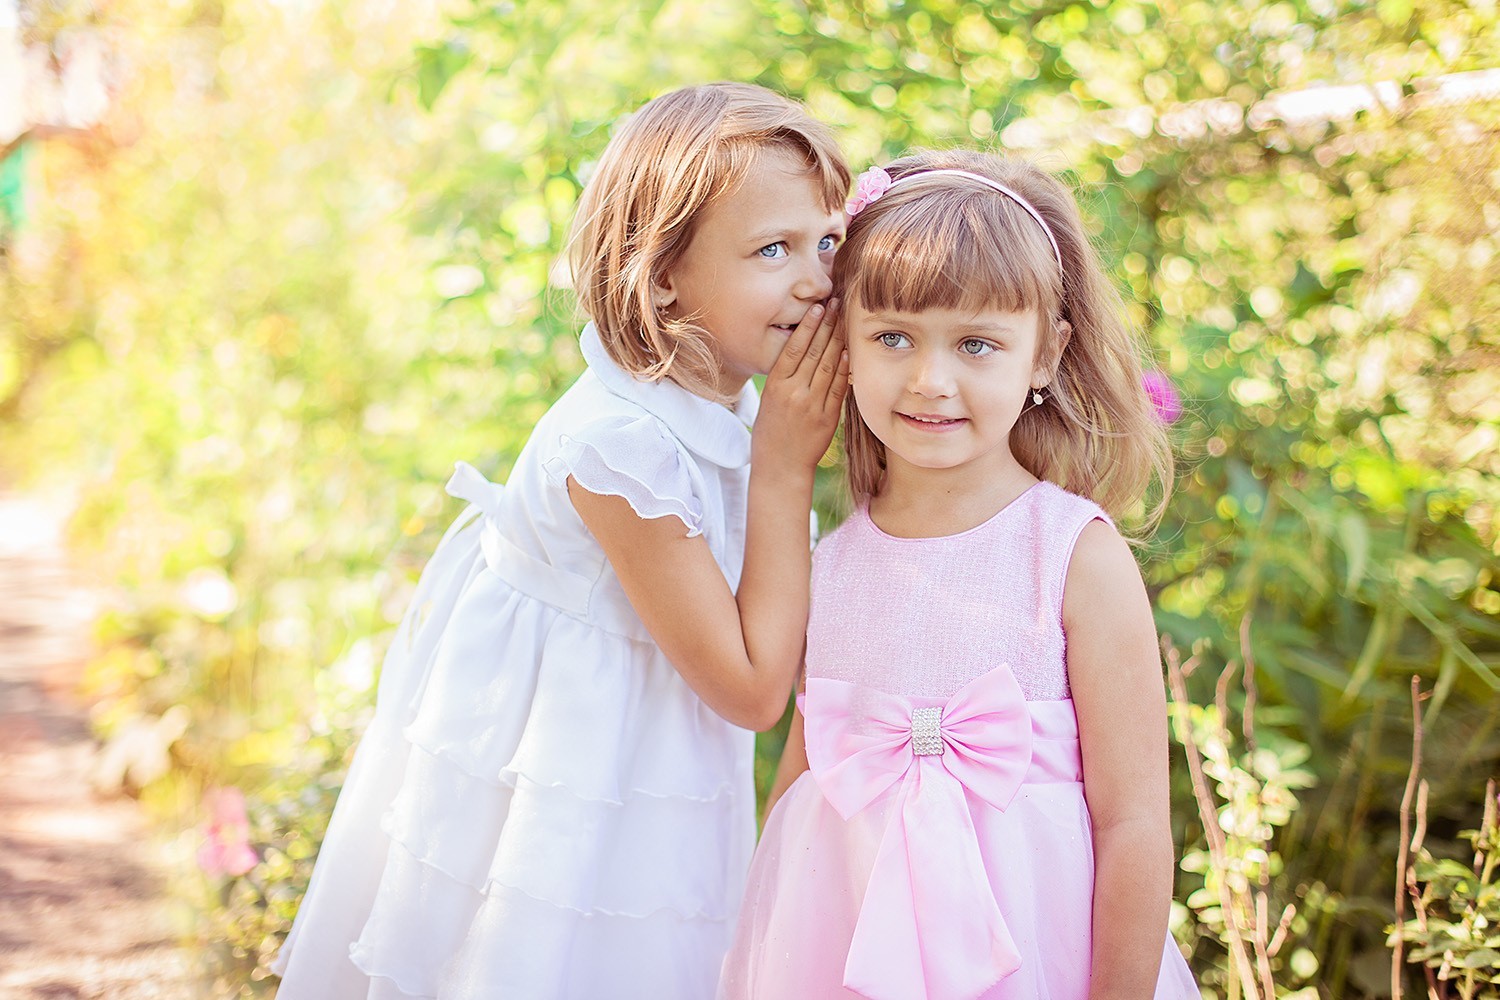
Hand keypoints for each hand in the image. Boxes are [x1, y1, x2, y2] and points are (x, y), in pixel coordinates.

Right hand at [753, 298, 847, 477]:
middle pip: (814, 351)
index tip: (817, 307)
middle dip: (827, 325)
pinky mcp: (827, 417)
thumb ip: (784, 378)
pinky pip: (838, 387)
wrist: (779, 467)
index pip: (794, 348)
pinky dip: (845, 367)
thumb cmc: (770, 432)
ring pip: (829, 365)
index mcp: (775, 386)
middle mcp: (793, 393)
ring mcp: (812, 405)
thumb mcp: (769, 401)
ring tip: (845, 319)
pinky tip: (851, 350)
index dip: (808, 326)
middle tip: (836, 303)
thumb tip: (803, 350)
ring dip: (839, 340)